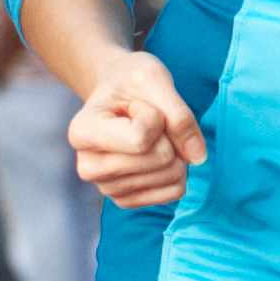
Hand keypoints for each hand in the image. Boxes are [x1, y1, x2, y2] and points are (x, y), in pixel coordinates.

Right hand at [68, 46, 204, 208]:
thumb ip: (178, 115)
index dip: (155, 116)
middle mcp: (88, 168)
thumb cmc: (130, 82)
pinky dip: (177, 169)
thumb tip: (197, 157)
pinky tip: (154, 153)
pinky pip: (174, 191)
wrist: (118, 94)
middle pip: (159, 159)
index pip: (141, 139)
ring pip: (170, 176)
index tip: (137, 105)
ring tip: (148, 134)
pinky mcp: (127, 200)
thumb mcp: (154, 80)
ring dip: (173, 150)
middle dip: (167, 134)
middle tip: (145, 119)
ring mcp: (107, 188)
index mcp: (81, 133)